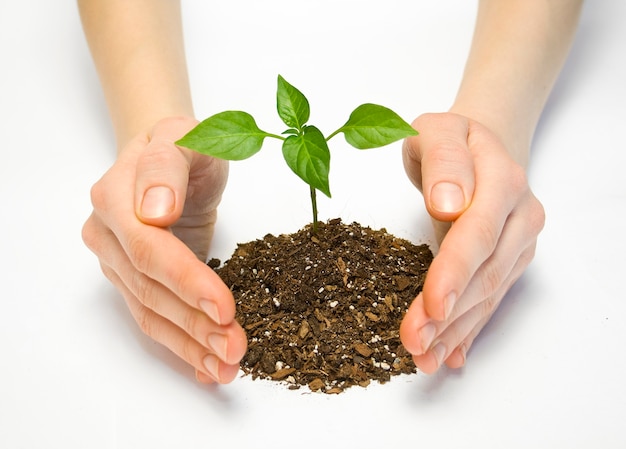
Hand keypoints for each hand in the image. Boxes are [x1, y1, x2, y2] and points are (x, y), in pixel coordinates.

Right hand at [82, 116, 246, 383]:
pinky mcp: (134, 280)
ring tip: (227, 365)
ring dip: (189, 344)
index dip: (186, 282)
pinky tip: (207, 367)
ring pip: (151, 312)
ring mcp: (118, 261)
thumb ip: (168, 165)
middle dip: (194, 323)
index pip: (150, 249)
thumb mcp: (185, 136)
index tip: (224, 308)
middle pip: (150, 289)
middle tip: (235, 346)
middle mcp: (108, 234)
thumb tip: (154, 212)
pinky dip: (181, 345)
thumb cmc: (184, 144)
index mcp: (115, 196)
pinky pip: (154, 317)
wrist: (171, 158)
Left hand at [399, 112, 544, 372]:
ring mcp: (518, 241)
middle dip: (449, 314)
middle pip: (485, 272)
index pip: (478, 232)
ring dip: (457, 330)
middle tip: (415, 343)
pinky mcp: (510, 260)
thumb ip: (443, 162)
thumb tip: (449, 204)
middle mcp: (519, 216)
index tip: (432, 305)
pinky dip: (469, 328)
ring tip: (425, 358)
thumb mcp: (436, 130)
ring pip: (489, 293)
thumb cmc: (451, 138)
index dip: (455, 271)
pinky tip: (451, 353)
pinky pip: (491, 298)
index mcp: (501, 180)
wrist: (483, 144)